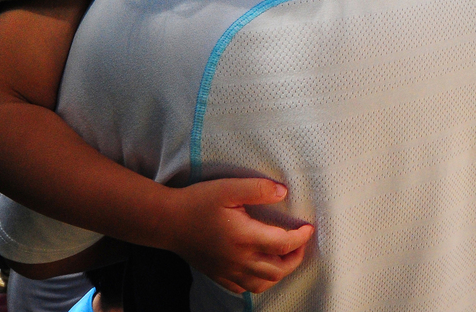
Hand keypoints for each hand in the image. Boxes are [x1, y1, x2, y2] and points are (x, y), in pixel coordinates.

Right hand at [162, 177, 314, 293]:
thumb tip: (284, 192)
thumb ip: (259, 189)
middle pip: (278, 269)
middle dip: (296, 257)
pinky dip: (260, 281)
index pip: (284, 244)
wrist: (167, 221)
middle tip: (301, 241)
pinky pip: (245, 288)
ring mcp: (228, 271)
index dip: (301, 237)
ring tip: (286, 255)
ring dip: (281, 271)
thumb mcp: (229, 188)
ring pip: (264, 283)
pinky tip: (261, 267)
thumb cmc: (198, 202)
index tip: (309, 227)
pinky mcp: (218, 275)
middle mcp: (238, 260)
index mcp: (244, 237)